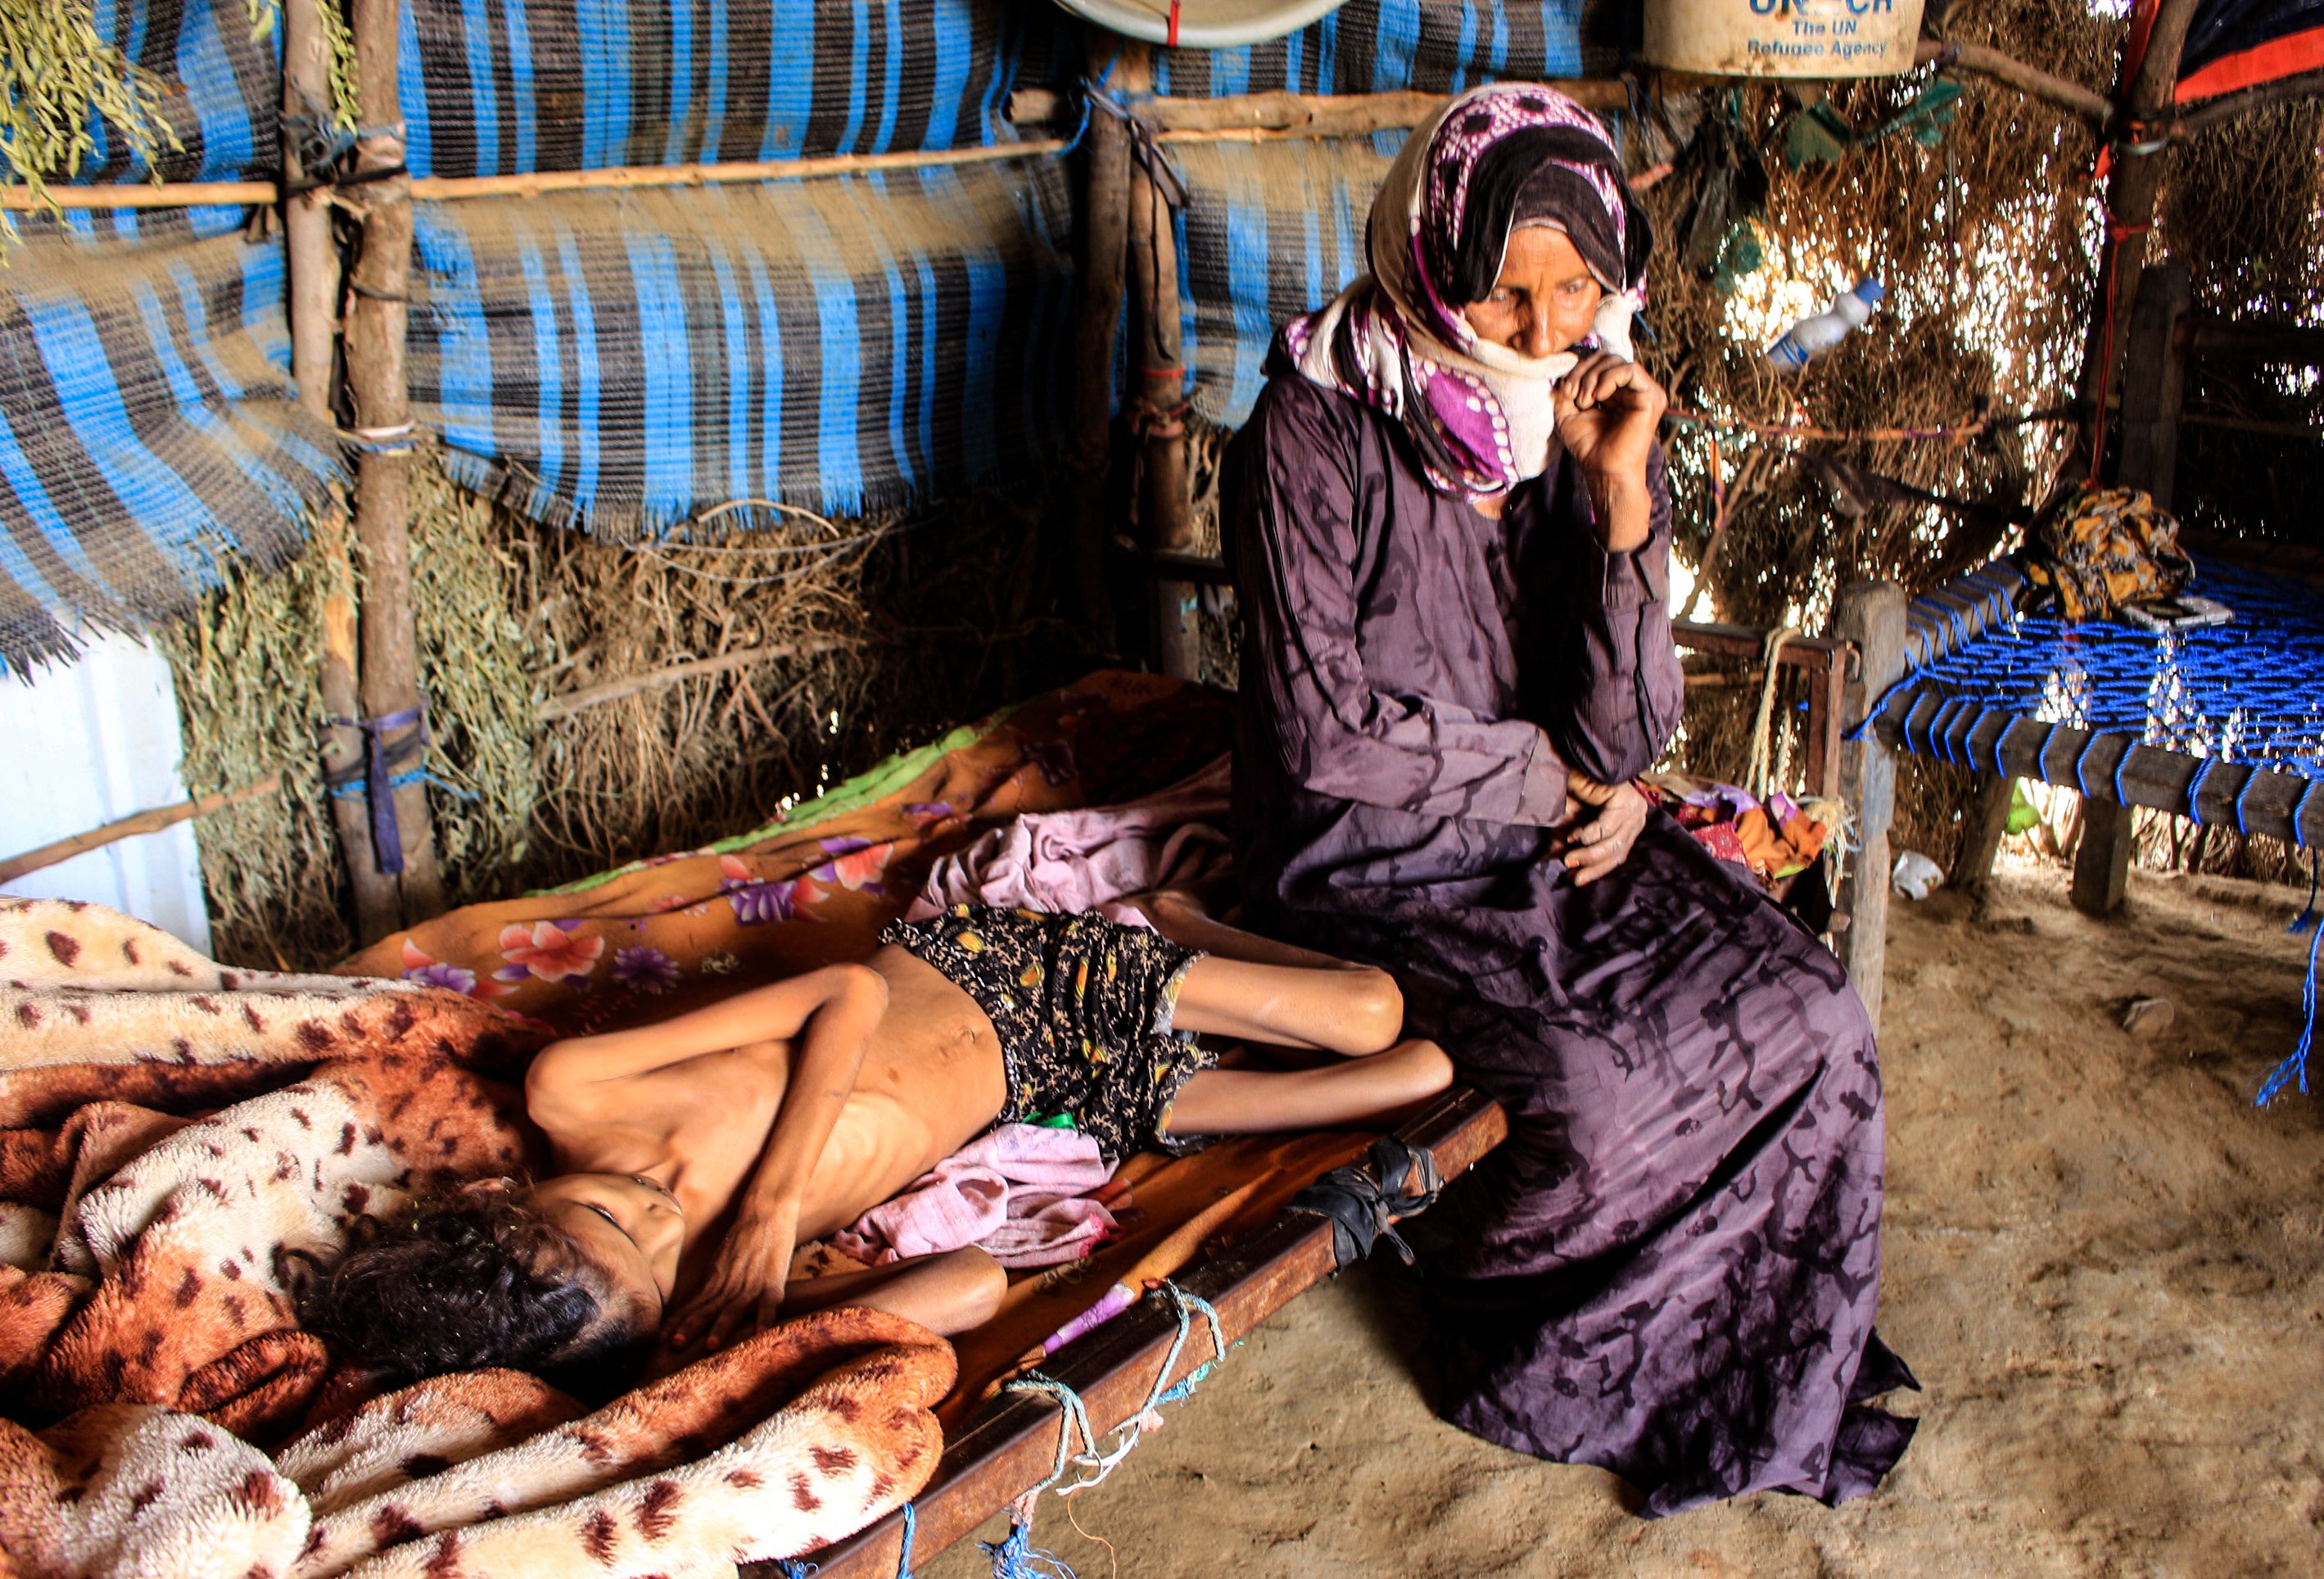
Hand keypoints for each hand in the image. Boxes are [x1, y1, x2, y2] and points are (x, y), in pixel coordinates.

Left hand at [659, 1209, 797, 1364]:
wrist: (767, 1212)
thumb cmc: (744, 1238)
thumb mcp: (721, 1261)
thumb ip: (712, 1284)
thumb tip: (693, 1304)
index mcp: (715, 1279)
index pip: (693, 1305)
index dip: (678, 1322)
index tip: (660, 1339)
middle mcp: (730, 1283)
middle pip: (708, 1309)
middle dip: (691, 1327)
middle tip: (675, 1344)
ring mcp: (752, 1283)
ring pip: (733, 1309)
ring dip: (721, 1327)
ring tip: (710, 1345)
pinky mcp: (773, 1281)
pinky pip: (768, 1303)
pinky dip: (764, 1317)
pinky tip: (760, 1333)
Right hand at [1548, 774, 1648, 886]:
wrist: (1568, 761)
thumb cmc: (1570, 792)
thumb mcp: (1571, 827)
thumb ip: (1573, 849)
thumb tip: (1569, 877)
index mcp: (1628, 825)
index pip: (1617, 855)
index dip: (1596, 871)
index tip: (1575, 881)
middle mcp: (1636, 817)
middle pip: (1617, 852)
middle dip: (1591, 865)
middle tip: (1569, 870)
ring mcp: (1634, 808)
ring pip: (1613, 842)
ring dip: (1588, 854)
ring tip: (1568, 858)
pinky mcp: (1625, 799)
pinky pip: (1607, 826)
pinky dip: (1588, 835)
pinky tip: (1574, 837)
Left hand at [1552, 353, 1666, 496]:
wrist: (1603, 470)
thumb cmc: (1588, 446)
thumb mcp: (1567, 412)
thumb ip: (1566, 388)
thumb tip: (1565, 371)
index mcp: (1616, 390)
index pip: (1599, 362)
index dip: (1579, 369)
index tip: (1566, 392)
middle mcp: (1632, 388)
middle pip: (1607, 357)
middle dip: (1584, 371)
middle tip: (1574, 395)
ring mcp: (1644, 391)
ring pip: (1617, 361)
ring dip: (1593, 377)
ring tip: (1585, 401)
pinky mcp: (1652, 396)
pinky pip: (1630, 370)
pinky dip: (1608, 379)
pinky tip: (1598, 398)